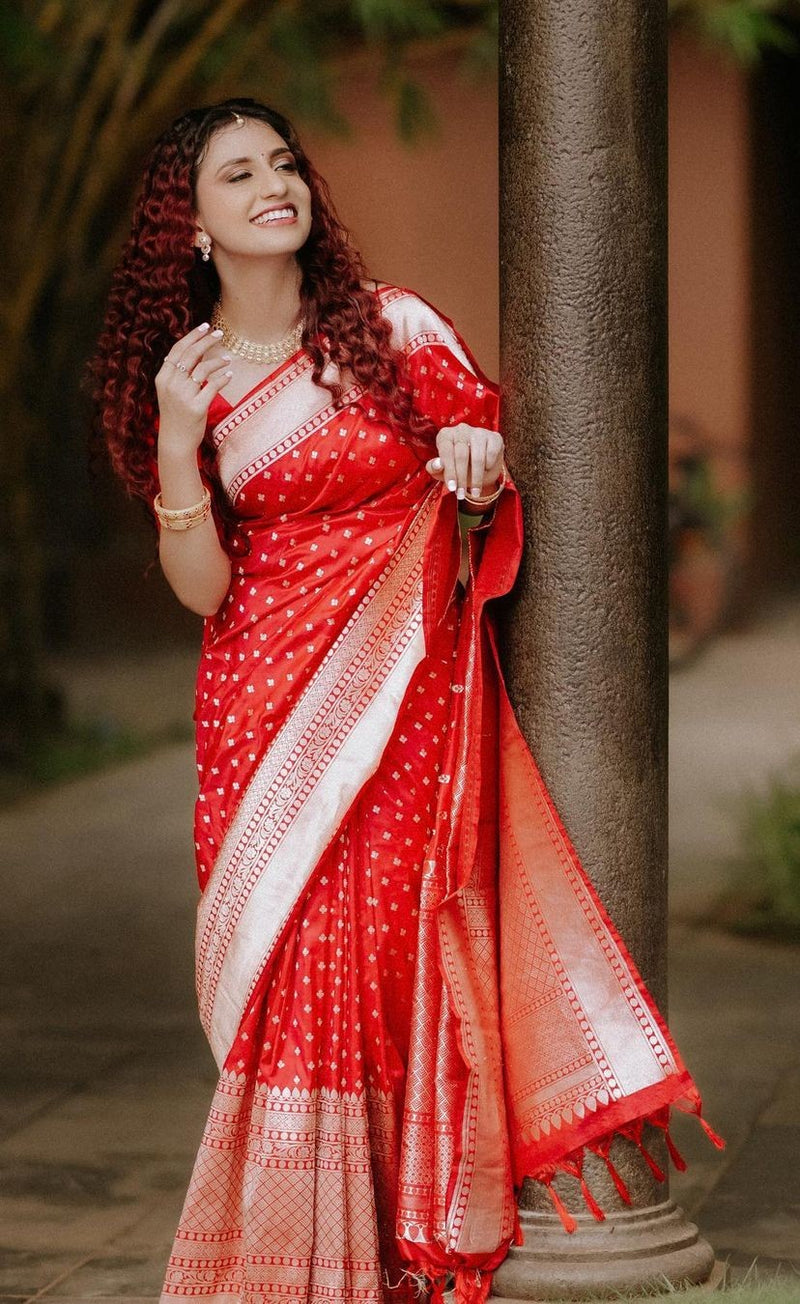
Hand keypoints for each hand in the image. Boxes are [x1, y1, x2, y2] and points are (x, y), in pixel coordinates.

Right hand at [155, 323, 231, 452]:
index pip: (178, 350)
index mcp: (163, 378)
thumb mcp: (171, 391)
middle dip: (206, 341)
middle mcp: (171, 385)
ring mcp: (183, 396)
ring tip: (227, 359)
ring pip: (203, 369)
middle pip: (191, 355)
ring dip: (217, 361)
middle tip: (220, 333)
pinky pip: (213, 386)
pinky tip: (229, 375)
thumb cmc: (176, 414)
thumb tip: (198, 350)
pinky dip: (223, 378)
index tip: (205, 326)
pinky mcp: (196, 408)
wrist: (175, 441)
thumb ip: (180, 372)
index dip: (192, 336)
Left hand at [426, 423, 504, 498]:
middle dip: (461, 478)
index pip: (446, 452)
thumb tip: (438, 464)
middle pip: (461, 455)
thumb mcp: (442, 471)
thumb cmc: (456, 468)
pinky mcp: (495, 437)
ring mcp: (479, 431)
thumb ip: (434, 468)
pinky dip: (489, 466)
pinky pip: (492, 453)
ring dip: (476, 478)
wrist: (479, 469)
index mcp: (446, 435)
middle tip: (461, 494)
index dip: (449, 472)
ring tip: (475, 492)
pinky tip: (486, 471)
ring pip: (478, 457)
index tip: (452, 488)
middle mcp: (461, 429)